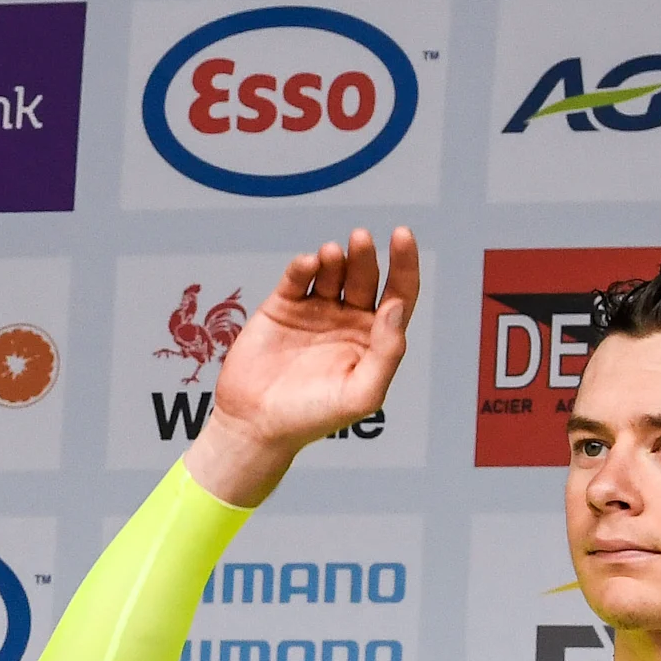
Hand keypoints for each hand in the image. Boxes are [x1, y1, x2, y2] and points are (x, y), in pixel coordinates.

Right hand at [185, 227, 419, 505]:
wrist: (256, 424)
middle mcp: (347, 320)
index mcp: (374, 339)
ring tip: (331, 254)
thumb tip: (397, 308)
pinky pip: (296, 279)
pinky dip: (303, 267)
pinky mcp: (282, 308)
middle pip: (366, 276)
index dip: (405, 264)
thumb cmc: (313, 417)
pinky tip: (308, 264)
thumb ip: (387, 353)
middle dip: (366, 256)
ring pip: (332, 272)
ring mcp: (314, 312)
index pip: (399, 293)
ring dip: (336, 258)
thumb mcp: (362, 394)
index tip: (402, 236)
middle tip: (360, 239)